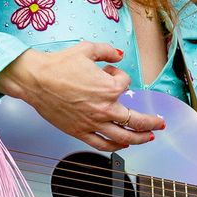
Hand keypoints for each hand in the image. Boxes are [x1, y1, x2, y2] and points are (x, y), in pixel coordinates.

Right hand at [0, 41, 164, 150]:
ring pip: (122, 136)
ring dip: (139, 138)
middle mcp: (104, 108)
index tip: (109, 71)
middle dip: (151, 123)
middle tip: (160, 124)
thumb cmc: (58, 65)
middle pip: (135, 120)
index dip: (118, 75)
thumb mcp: (87, 49)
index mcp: (108, 88)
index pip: (125, 83)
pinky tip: (122, 146)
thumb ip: (107, 51)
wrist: (35, 79)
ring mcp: (92, 122)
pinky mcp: (79, 131)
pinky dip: (114, 147)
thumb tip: (119, 55)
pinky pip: (102, 144)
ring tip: (148, 138)